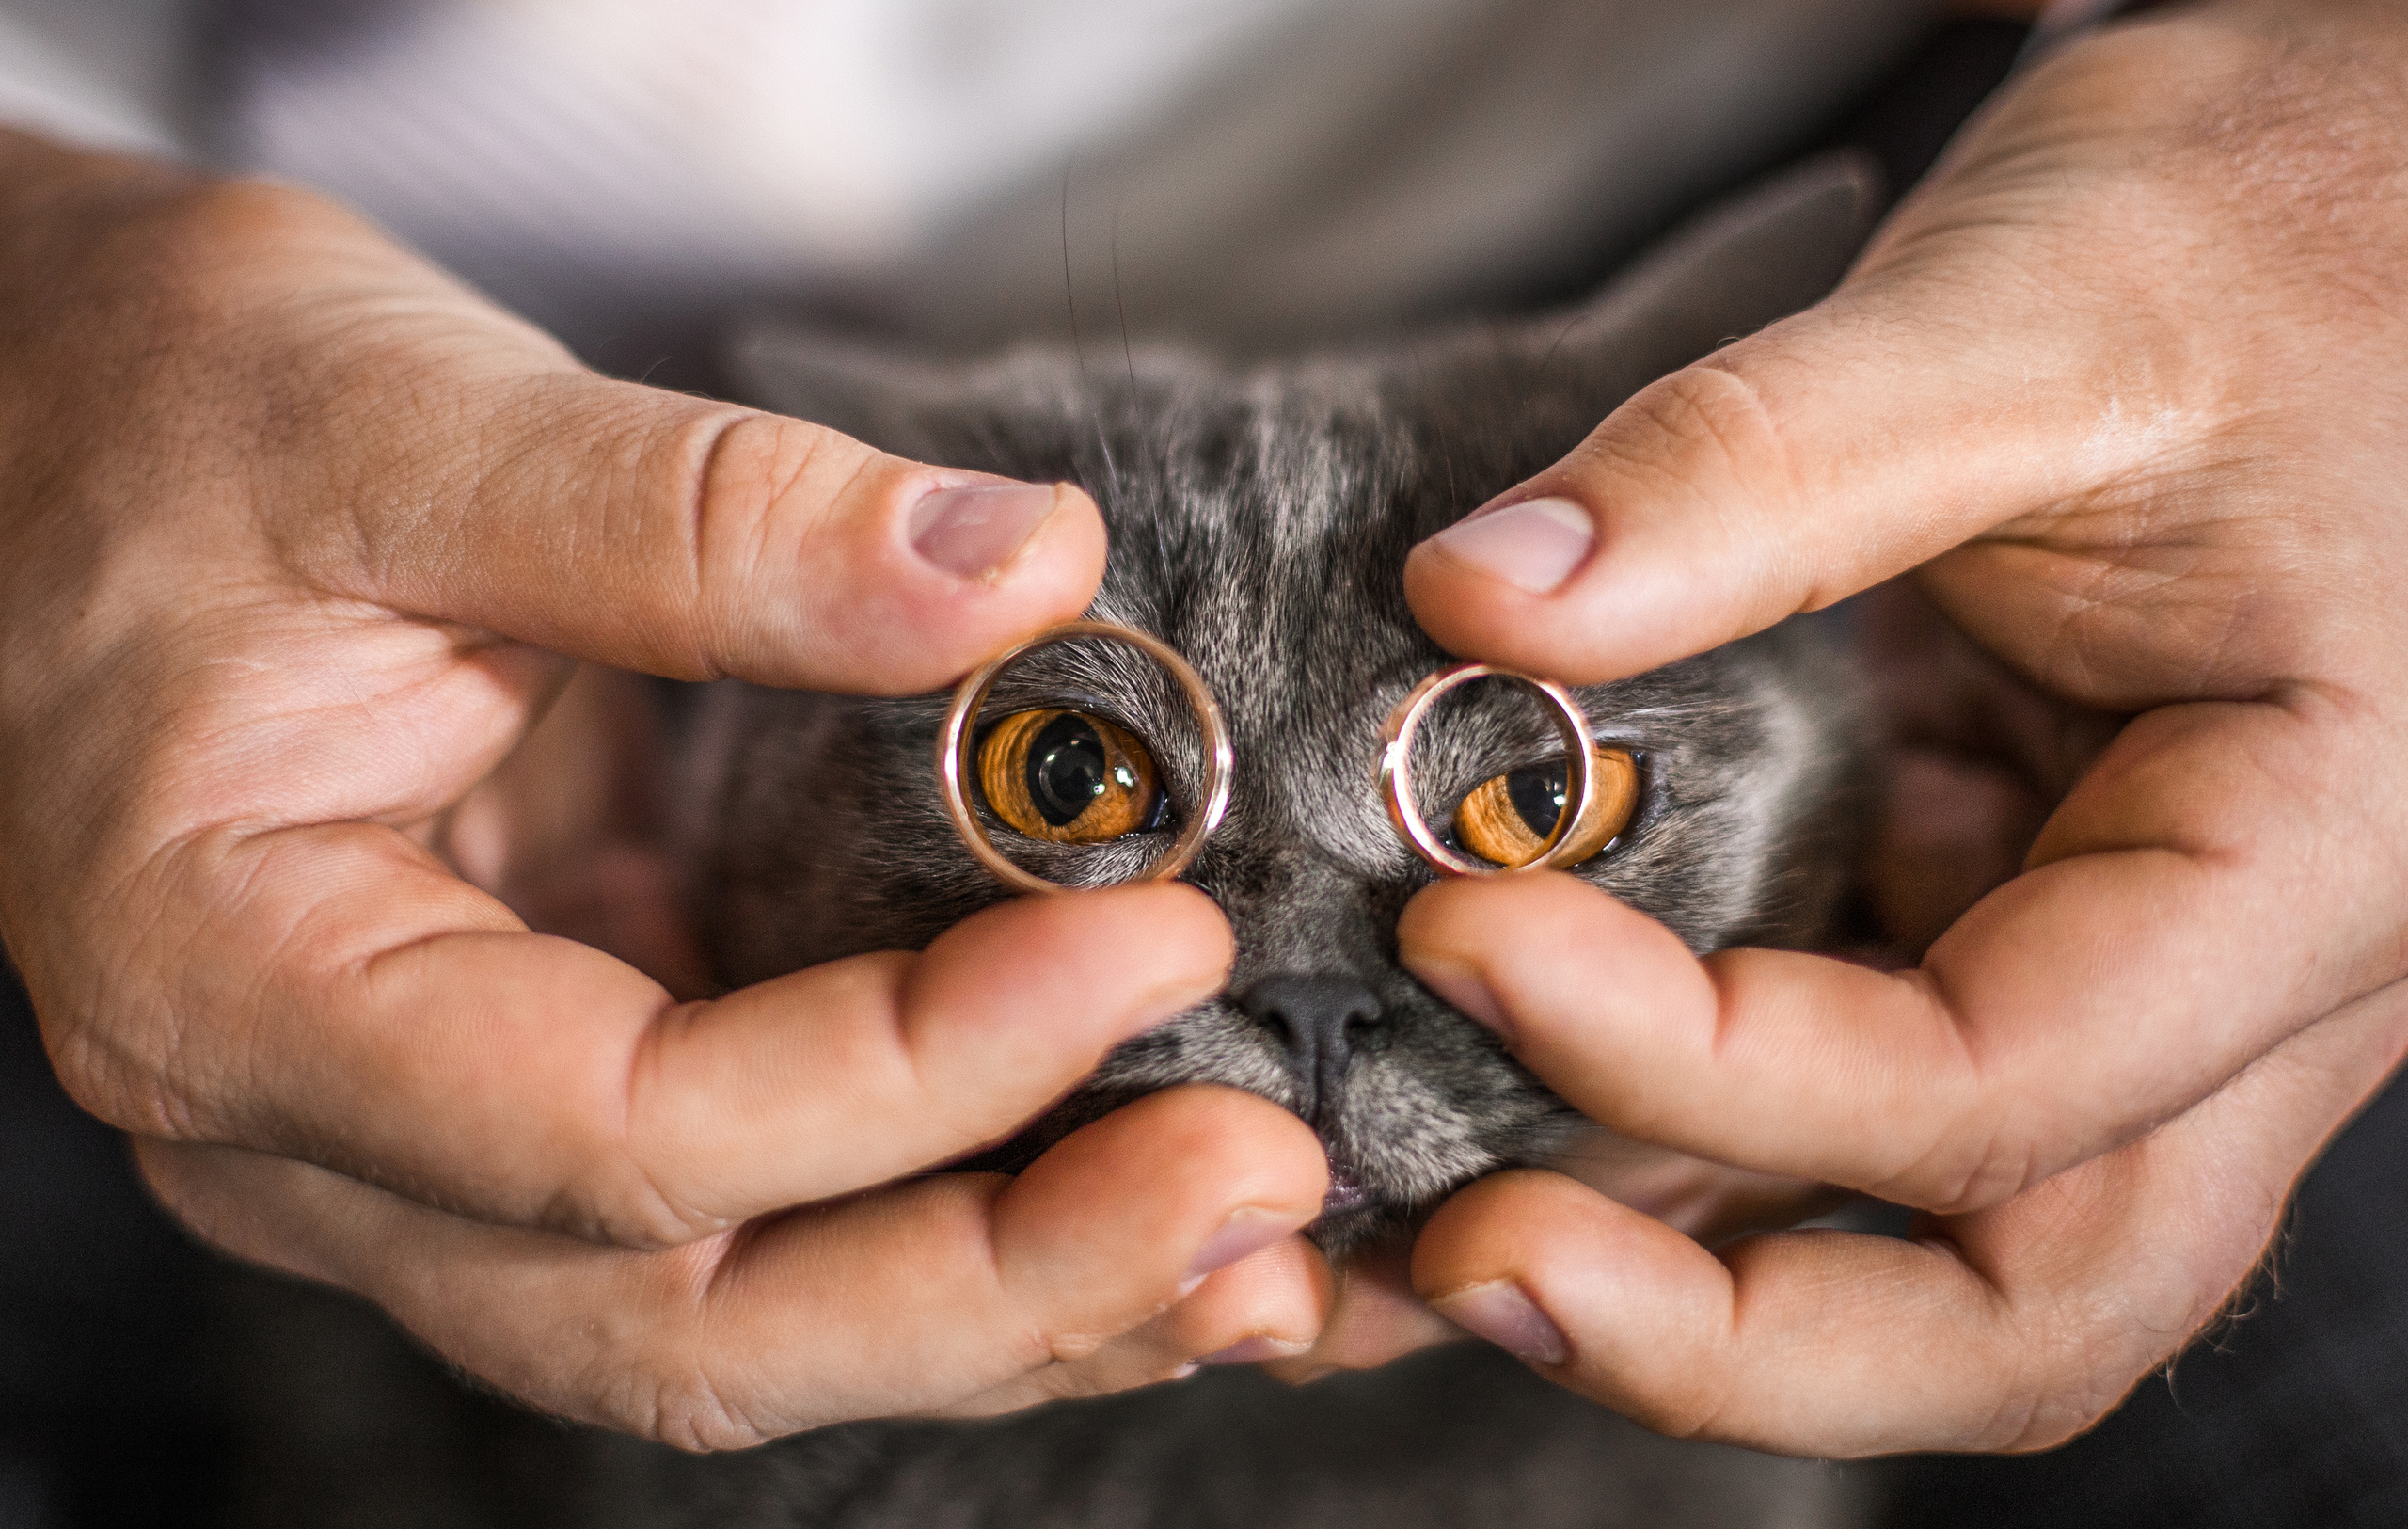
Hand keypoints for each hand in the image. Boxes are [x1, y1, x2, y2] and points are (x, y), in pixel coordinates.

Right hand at [0, 132, 1330, 1442]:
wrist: (41, 426)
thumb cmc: (153, 408)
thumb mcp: (391, 415)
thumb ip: (697, 514)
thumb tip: (1022, 574)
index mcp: (239, 984)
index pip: (614, 1135)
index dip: (906, 1076)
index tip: (1151, 947)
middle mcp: (330, 1129)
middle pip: (692, 1316)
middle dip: (999, 1279)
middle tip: (1265, 1185)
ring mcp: (441, 1131)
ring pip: (741, 1316)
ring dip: (1010, 1300)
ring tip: (1260, 1242)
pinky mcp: (550, 1066)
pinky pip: (765, 1214)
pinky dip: (961, 1220)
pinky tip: (1137, 1187)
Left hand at [1389, 0, 2407, 1453]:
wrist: (2383, 182)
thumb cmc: (2296, 221)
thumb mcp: (2043, 311)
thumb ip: (1763, 463)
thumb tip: (1483, 602)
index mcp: (2305, 866)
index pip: (1993, 1088)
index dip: (1709, 1067)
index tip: (1465, 938)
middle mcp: (2229, 978)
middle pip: (2014, 1302)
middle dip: (1730, 1341)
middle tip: (1464, 1262)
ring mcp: (2113, 959)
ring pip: (1934, 1242)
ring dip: (1682, 1270)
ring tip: (1422, 1232)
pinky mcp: (2008, 904)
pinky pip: (1855, 1088)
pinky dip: (1682, 1126)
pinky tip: (1503, 1082)